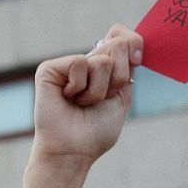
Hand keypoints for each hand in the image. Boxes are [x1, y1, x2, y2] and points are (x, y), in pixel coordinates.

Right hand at [28, 25, 141, 185]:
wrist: (73, 151)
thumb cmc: (95, 131)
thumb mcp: (122, 96)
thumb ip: (127, 68)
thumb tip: (126, 39)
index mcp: (104, 68)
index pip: (123, 36)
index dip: (134, 43)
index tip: (137, 61)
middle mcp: (86, 62)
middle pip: (118, 44)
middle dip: (118, 78)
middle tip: (101, 98)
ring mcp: (67, 64)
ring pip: (102, 59)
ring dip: (98, 90)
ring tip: (82, 103)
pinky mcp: (50, 69)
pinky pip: (79, 64)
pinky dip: (79, 88)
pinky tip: (68, 98)